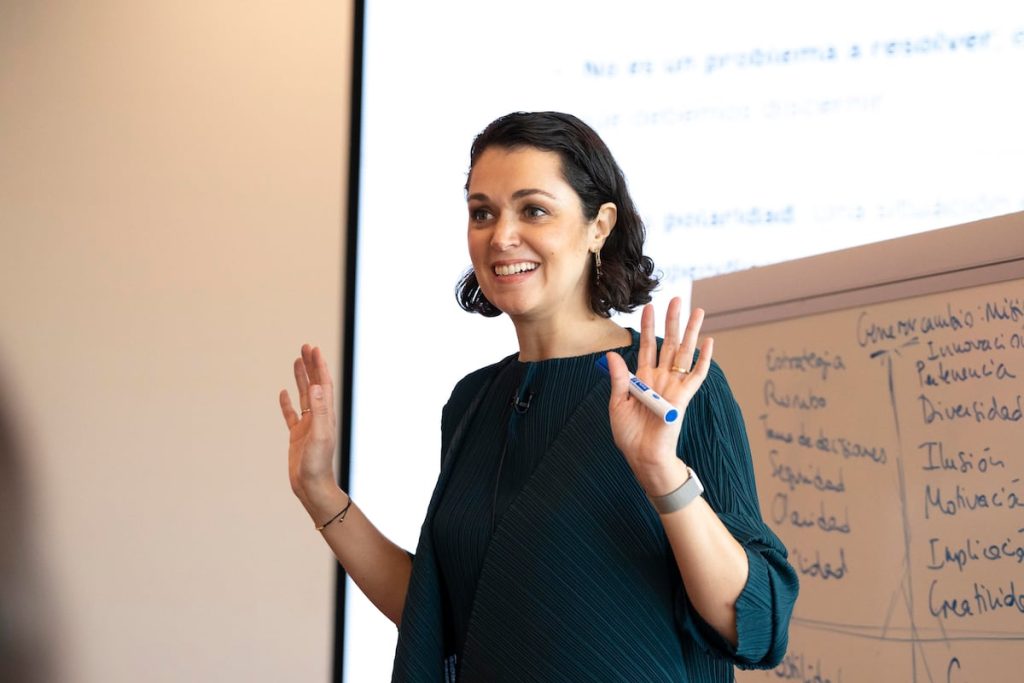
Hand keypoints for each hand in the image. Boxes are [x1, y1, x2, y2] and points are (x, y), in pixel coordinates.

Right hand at [279, 344, 340, 505]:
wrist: (312, 487)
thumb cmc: (318, 464)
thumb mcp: (320, 435)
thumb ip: (320, 411)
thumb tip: (316, 386)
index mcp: (326, 415)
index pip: (323, 384)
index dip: (319, 366)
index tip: (313, 349)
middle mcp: (319, 417)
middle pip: (314, 385)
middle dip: (311, 366)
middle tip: (305, 347)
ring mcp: (308, 426)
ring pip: (303, 396)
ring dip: (301, 378)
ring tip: (296, 361)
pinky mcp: (297, 436)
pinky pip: (291, 415)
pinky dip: (287, 403)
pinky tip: (284, 393)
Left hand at [605, 299, 712, 494]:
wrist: (643, 457)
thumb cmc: (629, 435)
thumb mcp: (617, 404)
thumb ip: (618, 379)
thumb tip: (612, 354)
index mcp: (642, 378)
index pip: (647, 346)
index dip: (648, 327)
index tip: (648, 307)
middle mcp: (660, 378)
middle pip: (668, 343)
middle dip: (672, 321)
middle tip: (678, 299)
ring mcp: (674, 386)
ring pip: (684, 353)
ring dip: (691, 332)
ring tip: (698, 311)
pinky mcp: (684, 398)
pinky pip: (697, 375)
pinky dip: (704, 359)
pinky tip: (708, 342)